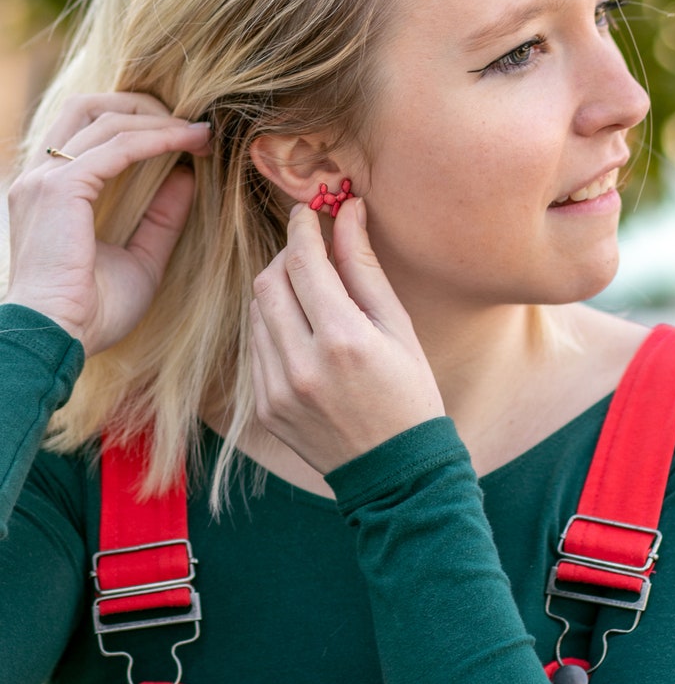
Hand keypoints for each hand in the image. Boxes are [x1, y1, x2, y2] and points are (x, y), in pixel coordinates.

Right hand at [3, 93, 211, 354]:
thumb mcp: (140, 260)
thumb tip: (188, 176)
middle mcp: (40, 176)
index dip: (137, 123)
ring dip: (157, 120)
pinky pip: (118, 147)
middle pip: (89, 107)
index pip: (87, 131)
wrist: (57, 338)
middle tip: (189, 123)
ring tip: (199, 133)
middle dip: (142, 106)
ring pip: (105, 119)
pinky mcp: (61, 188)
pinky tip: (189, 143)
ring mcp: (45, 179)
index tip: (186, 137)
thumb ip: (162, 218)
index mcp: (49, 191)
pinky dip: (157, 139)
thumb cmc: (91, 313)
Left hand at [249, 199, 444, 473]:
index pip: (303, 261)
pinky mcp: (264, 407)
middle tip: (309, 252)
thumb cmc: (409, 393)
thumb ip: (365, 267)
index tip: (307, 211)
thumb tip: (348, 212)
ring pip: (257, 312)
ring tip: (311, 296)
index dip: (301, 227)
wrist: (396, 472)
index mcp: (344, 340)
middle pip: (269, 281)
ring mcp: (277, 389)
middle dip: (286, 256)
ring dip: (278, 291)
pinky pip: (256, 347)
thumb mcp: (398, 327)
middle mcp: (303, 364)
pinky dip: (273, 327)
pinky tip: (303, 334)